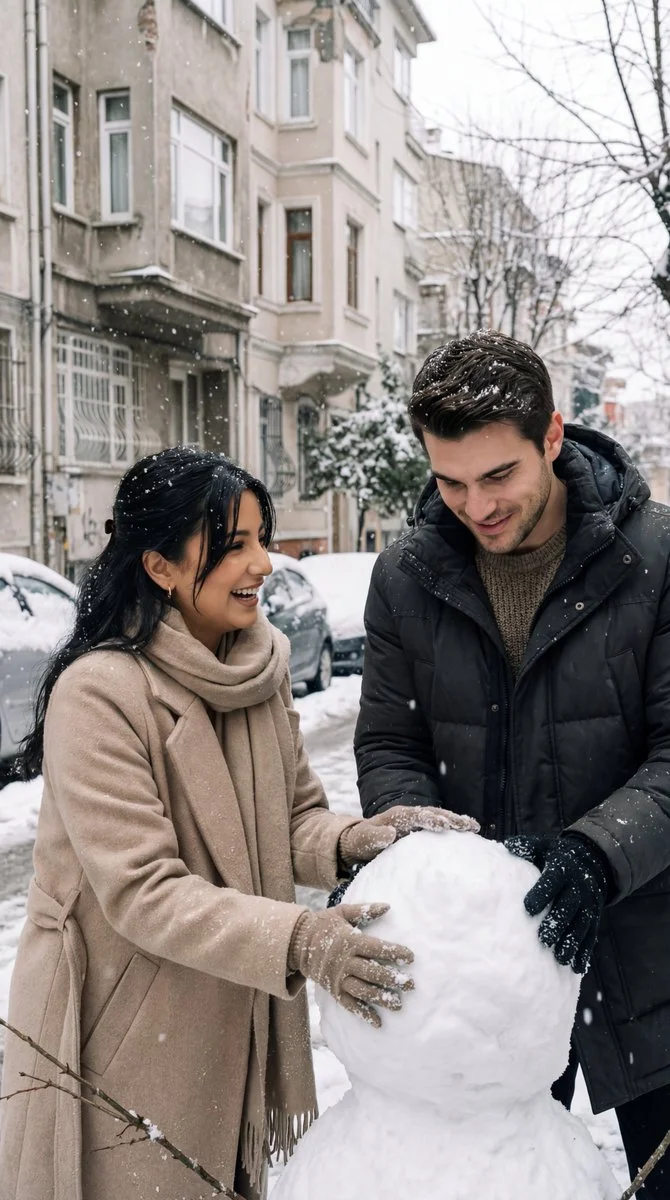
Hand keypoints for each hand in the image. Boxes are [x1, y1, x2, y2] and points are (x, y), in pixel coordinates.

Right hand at [287, 903, 413, 1027]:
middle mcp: (345, 961)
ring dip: (381, 998)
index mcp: (350, 941)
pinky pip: (349, 1004)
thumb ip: (364, 910)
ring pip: (363, 990)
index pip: (376, 948)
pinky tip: (377, 1022)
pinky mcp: (334, 990)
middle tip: (411, 985)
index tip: (411, 957)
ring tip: (398, 1004)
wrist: (296, 942)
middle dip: (393, 979)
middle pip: (372, 972)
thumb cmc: (324, 924)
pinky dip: (363, 1013)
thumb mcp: (342, 912)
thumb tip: (388, 906)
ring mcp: (339, 978)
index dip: (394, 952)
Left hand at [339, 806, 479, 867]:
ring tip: (475, 827)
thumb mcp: (364, 840)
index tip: (446, 826)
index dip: (432, 820)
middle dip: (452, 818)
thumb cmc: (361, 842)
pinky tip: (466, 836)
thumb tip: (390, 832)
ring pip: (439, 817)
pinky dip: (452, 828)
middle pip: (434, 813)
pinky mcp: (419, 830)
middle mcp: (409, 815)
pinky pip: (438, 827)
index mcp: (397, 816)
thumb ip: (375, 837)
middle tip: (470, 825)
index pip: (418, 816)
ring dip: (456, 821)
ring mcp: (415, 821)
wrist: (358, 841)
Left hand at [505, 833, 610, 973]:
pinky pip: (591, 935)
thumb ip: (526, 847)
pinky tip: (576, 967)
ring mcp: (589, 904)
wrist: (592, 860)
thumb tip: (508, 847)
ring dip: (572, 942)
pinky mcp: (595, 917)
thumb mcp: (543, 846)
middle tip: (543, 940)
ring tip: (560, 959)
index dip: (542, 893)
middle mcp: (578, 887)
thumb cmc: (556, 856)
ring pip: (581, 924)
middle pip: (569, 906)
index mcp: (562, 868)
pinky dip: (585, 951)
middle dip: (558, 923)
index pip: (552, 880)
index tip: (528, 907)